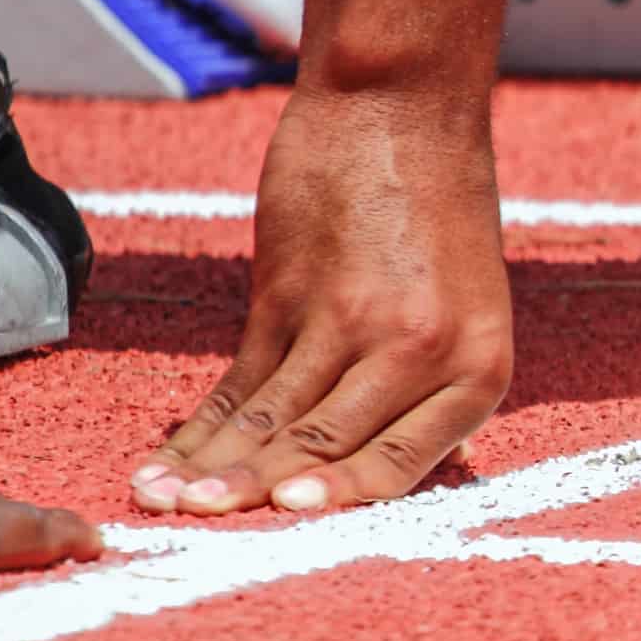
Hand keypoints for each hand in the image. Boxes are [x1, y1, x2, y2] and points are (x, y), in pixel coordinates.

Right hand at [132, 85, 512, 516]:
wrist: (405, 109)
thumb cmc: (442, 212)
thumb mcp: (472, 307)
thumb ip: (436, 383)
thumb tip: (408, 463)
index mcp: (476, 368)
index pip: (404, 463)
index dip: (340, 501)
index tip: (288, 523)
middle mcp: (417, 353)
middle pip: (326, 446)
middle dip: (257, 495)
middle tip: (199, 530)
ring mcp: (349, 322)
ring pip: (275, 416)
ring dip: (213, 468)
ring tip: (164, 505)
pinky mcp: (289, 292)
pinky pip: (241, 375)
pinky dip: (201, 422)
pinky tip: (168, 454)